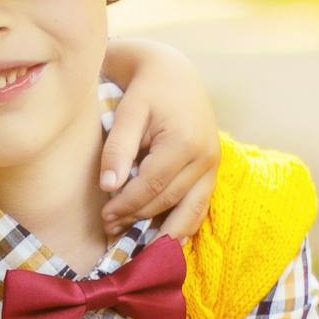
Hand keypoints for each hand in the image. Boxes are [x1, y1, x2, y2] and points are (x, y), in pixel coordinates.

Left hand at [97, 40, 218, 240]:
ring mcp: (213, 165)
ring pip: (189, 210)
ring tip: (137, 246)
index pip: (151, 186)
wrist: (174, 72)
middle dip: (138, 218)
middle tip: (110, 228)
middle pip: (168, 200)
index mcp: (183, 141)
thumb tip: (108, 186)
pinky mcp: (213, 169)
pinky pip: (200, 206)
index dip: (126, 205)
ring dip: (163, 231)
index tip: (104, 217)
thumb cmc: (145, 90)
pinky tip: (167, 243)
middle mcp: (205, 156)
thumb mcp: (128, 112)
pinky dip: (185, 226)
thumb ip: (118, 148)